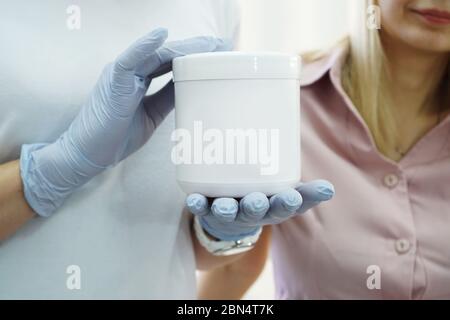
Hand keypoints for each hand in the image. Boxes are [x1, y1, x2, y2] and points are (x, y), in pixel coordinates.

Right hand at [20, 28, 230, 216]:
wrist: (89, 154)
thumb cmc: (116, 136)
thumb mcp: (151, 115)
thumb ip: (166, 99)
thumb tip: (189, 88)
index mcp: (139, 79)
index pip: (171, 63)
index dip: (194, 57)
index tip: (219, 55)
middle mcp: (132, 72)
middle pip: (168, 54)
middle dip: (197, 49)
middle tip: (224, 44)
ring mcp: (122, 74)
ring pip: (157, 54)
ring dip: (185, 47)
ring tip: (211, 43)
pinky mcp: (113, 81)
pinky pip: (130, 60)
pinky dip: (145, 46)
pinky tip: (162, 36)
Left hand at [186, 180, 334, 240]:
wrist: (229, 226)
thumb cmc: (261, 202)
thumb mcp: (283, 198)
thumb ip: (304, 192)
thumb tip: (330, 189)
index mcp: (271, 208)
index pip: (284, 207)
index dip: (290, 204)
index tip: (294, 198)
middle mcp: (250, 213)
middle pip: (254, 211)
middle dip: (256, 206)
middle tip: (257, 201)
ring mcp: (228, 213)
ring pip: (227, 212)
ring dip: (225, 209)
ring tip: (224, 207)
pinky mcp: (207, 211)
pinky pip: (201, 208)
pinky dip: (197, 204)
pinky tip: (193, 199)